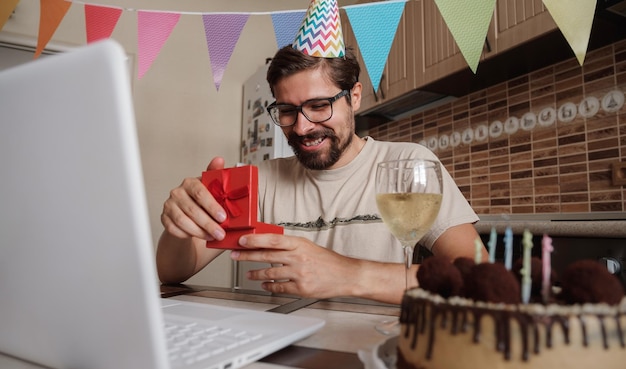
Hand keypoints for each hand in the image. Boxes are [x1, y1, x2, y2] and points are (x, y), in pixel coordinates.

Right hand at [160, 157, 227, 240]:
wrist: (190, 213)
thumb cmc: (204, 200)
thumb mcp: (213, 188)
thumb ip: (216, 175)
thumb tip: (219, 159)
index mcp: (190, 182)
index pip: (200, 193)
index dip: (212, 206)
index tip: (223, 217)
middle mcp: (177, 193)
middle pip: (192, 210)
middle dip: (208, 224)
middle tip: (221, 233)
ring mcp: (169, 206)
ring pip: (183, 221)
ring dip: (200, 232)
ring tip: (213, 236)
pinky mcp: (164, 219)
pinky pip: (175, 229)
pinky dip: (188, 235)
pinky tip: (200, 237)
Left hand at [230, 234, 357, 298]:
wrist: (345, 275)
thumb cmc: (328, 261)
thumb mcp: (308, 246)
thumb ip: (290, 246)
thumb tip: (267, 244)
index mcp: (299, 244)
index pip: (272, 239)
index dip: (255, 240)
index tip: (242, 240)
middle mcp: (298, 258)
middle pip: (266, 256)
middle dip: (247, 256)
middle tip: (235, 255)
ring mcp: (299, 274)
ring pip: (270, 273)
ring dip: (255, 273)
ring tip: (248, 273)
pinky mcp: (301, 288)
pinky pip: (279, 287)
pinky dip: (269, 286)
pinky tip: (265, 284)